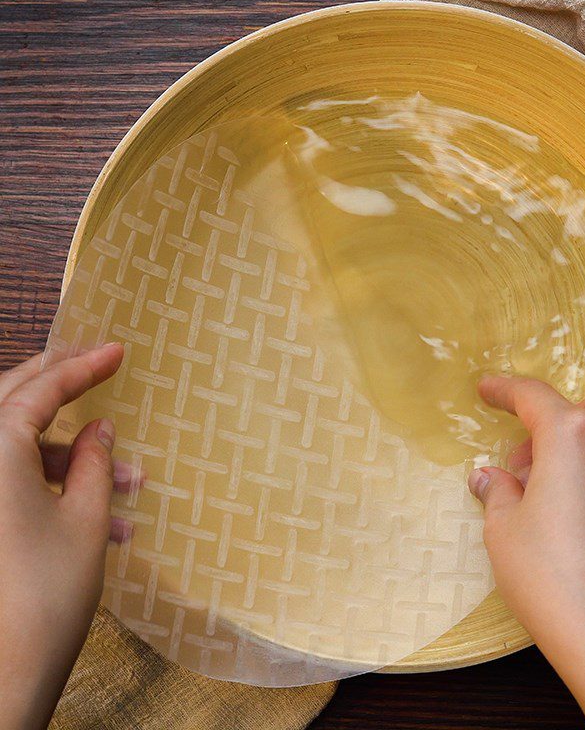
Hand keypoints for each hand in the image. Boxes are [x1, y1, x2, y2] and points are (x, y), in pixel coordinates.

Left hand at [0, 344, 137, 729]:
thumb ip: (96, 461)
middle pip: (17, 402)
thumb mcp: (87, 518)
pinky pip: (19, 484)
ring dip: (78, 460)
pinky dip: (60, 490)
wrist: (4, 675)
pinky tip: (108, 522)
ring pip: (26, 450)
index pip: (40, 390)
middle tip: (101, 365)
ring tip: (132, 486)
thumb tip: (102, 428)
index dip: (84, 366)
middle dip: (64, 385)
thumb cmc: (47, 593)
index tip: (118, 350)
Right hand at [469, 376, 584, 729]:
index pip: (533, 396)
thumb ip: (497, 491)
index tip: (485, 389)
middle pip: (579, 408)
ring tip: (540, 486)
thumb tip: (488, 478)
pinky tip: (568, 506)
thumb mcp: (504, 528)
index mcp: (572, 435)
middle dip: (546, 421)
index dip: (504, 389)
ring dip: (571, 441)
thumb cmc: (548, 573)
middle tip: (517, 460)